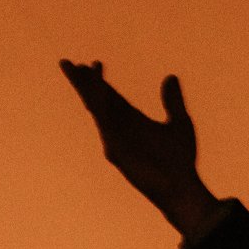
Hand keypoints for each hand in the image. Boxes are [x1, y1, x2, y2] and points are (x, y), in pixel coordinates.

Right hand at [58, 60, 220, 236]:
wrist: (180, 186)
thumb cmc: (180, 159)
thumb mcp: (179, 122)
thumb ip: (173, 101)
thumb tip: (170, 77)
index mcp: (132, 120)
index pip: (111, 96)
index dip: (100, 81)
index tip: (93, 63)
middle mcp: (120, 127)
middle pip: (96, 100)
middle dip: (83, 82)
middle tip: (68, 63)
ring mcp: (115, 139)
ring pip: (97, 109)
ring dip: (87, 90)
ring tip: (78, 71)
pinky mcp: (115, 150)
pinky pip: (105, 126)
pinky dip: (100, 109)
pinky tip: (94, 94)